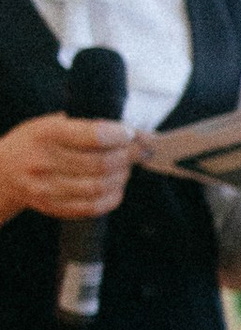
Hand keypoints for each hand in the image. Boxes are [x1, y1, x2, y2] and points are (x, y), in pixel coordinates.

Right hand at [0, 110, 136, 225]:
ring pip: (99, 186)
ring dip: (122, 177)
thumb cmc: (33, 142)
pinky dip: (112, 197)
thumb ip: (84, 126)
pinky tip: (116, 186)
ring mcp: (47, 188)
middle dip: (127, 156)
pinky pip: (92, 207)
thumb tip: (128, 132)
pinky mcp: (52, 207)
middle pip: (101, 163)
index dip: (119, 136)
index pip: (92, 136)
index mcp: (46, 134)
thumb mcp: (50, 123)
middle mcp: (44, 161)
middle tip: (137, 151)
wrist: (1, 171)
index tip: (130, 134)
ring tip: (126, 168)